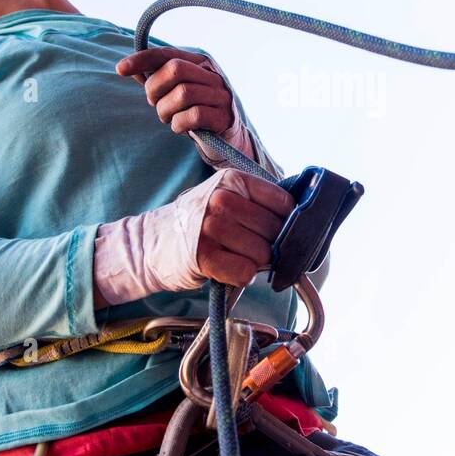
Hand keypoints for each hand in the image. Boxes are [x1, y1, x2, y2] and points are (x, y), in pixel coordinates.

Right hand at [93, 168, 294, 305]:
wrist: (152, 243)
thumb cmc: (198, 222)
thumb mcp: (226, 197)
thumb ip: (259, 202)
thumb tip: (302, 219)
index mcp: (233, 180)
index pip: (284, 203)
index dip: (289, 222)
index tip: (280, 231)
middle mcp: (221, 200)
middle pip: (275, 231)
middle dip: (270, 246)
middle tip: (252, 248)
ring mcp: (210, 228)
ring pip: (262, 254)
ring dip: (255, 262)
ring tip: (236, 256)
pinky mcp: (204, 257)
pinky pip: (245, 272)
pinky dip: (242, 275)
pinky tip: (227, 267)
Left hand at [117, 47, 234, 135]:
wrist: (227, 138)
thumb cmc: (195, 111)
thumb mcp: (174, 92)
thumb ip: (155, 80)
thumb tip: (126, 68)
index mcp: (200, 63)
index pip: (167, 54)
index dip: (142, 59)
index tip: (120, 69)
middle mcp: (213, 75)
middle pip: (175, 69)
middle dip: (155, 88)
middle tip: (155, 103)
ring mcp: (221, 95)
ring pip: (184, 93)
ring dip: (166, 109)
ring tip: (167, 117)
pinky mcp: (223, 117)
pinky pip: (194, 115)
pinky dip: (178, 123)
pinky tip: (179, 127)